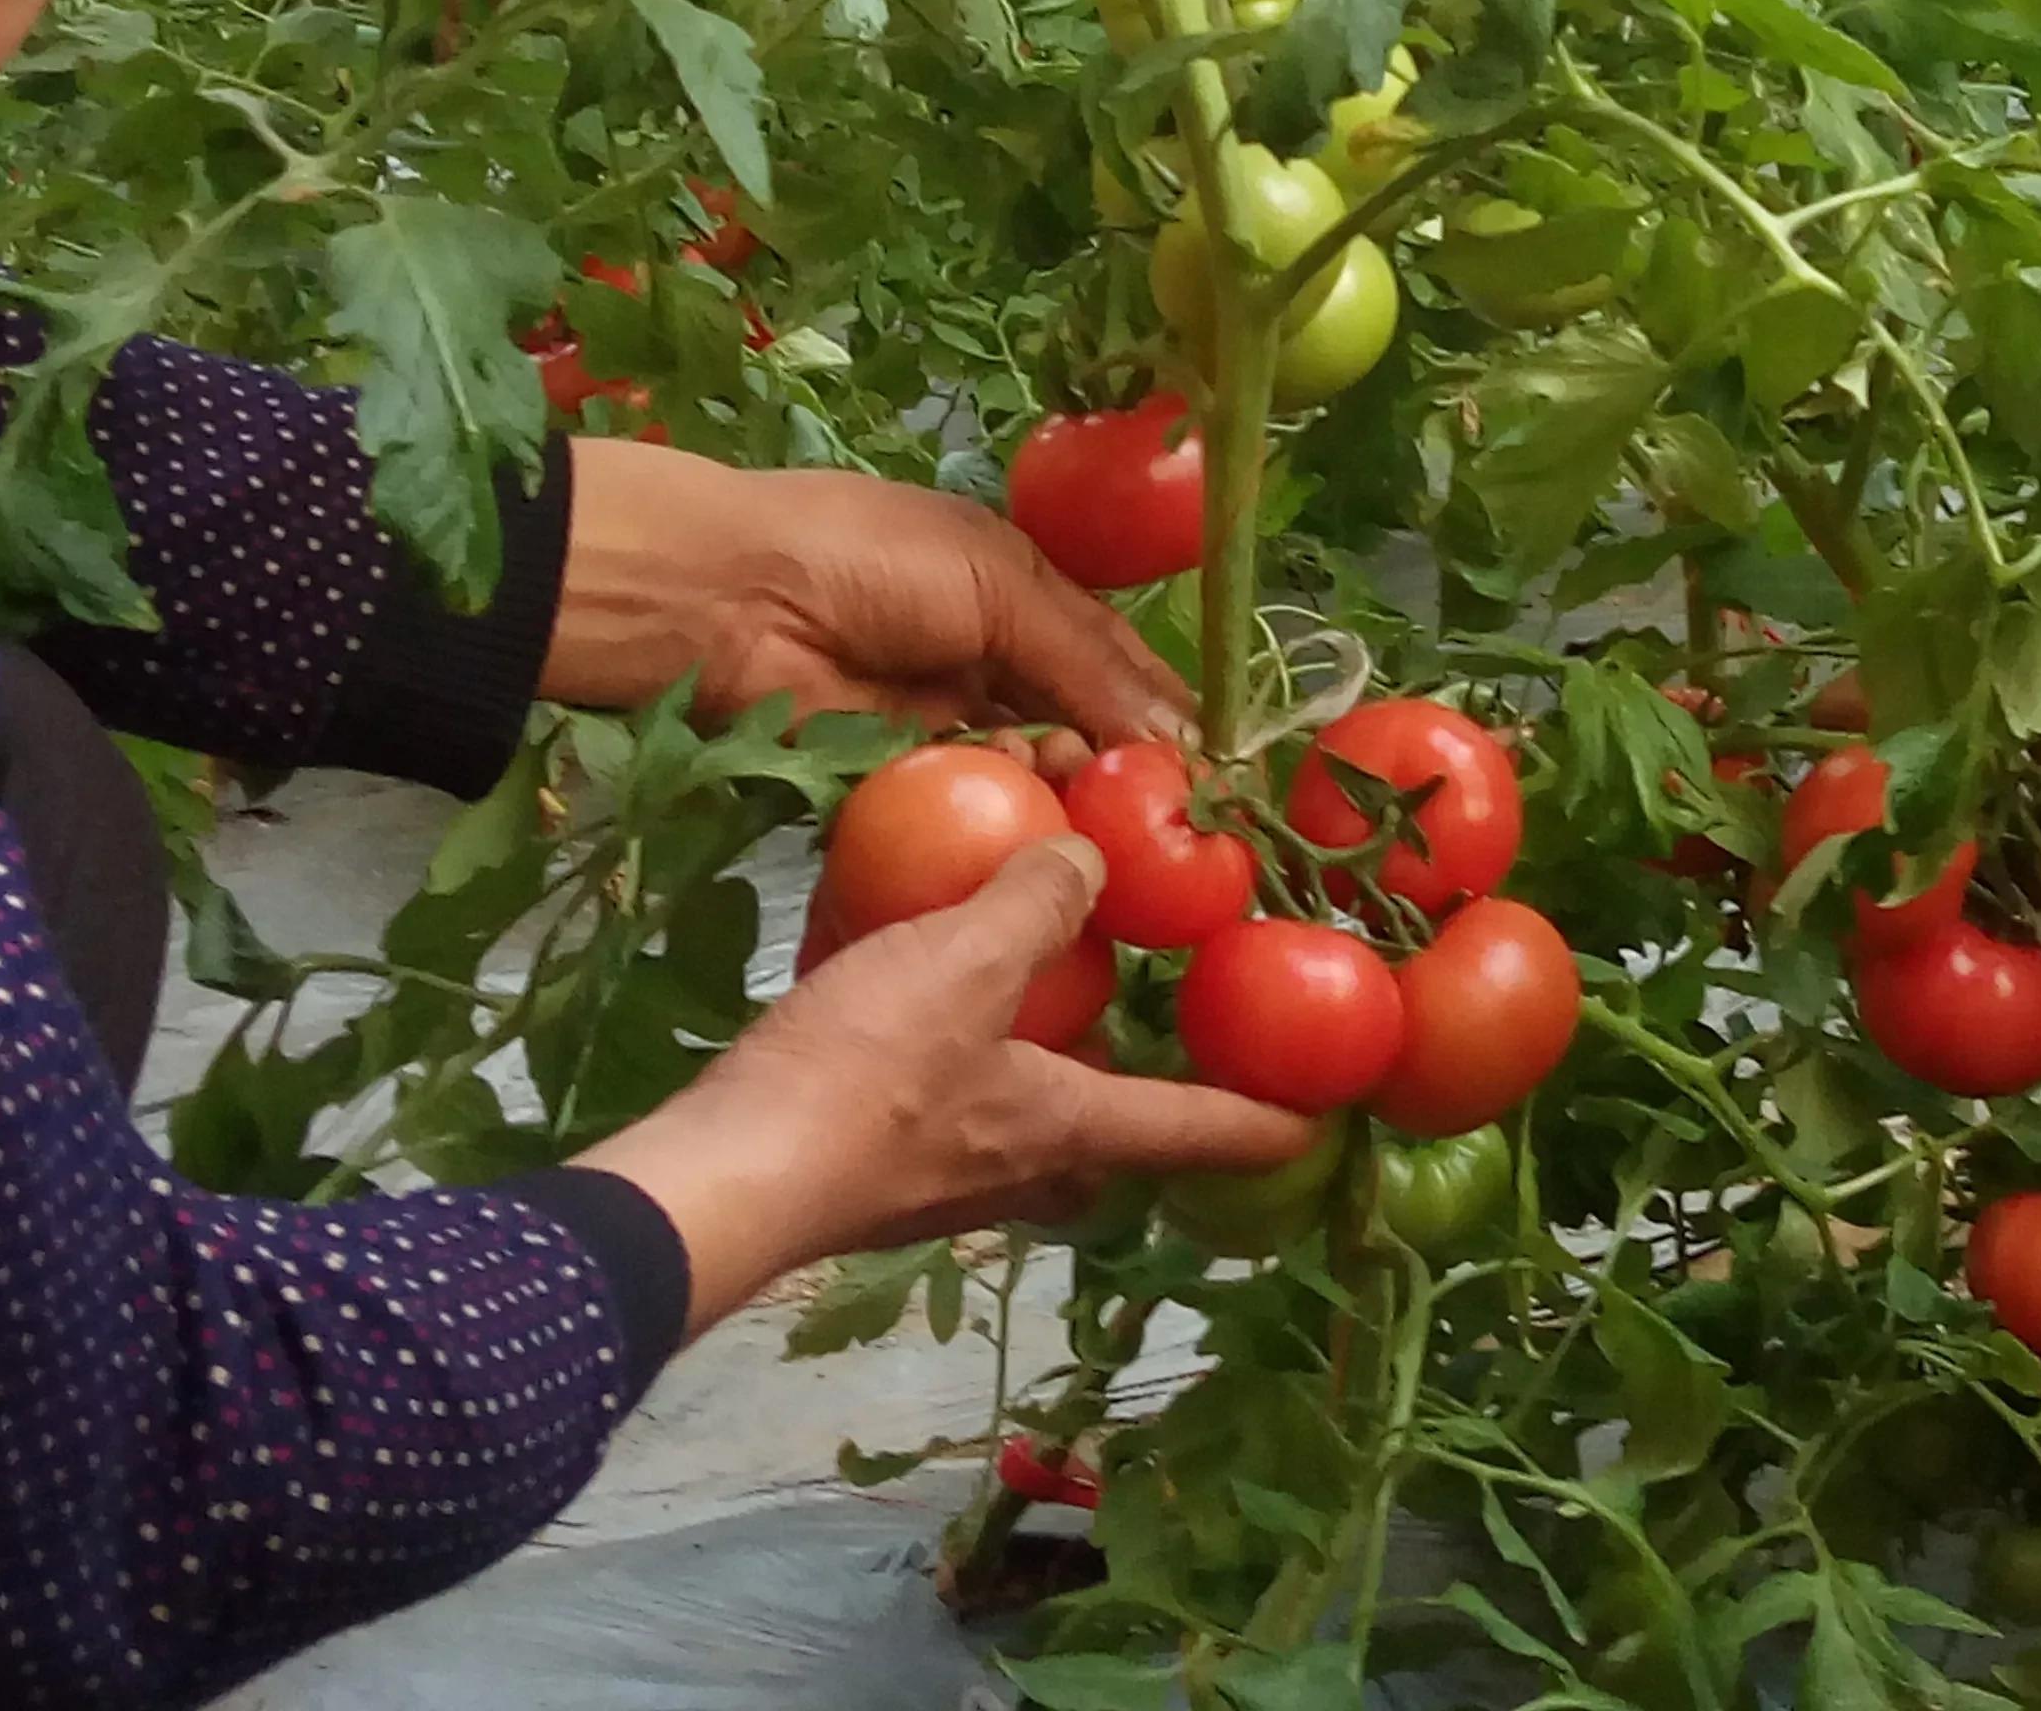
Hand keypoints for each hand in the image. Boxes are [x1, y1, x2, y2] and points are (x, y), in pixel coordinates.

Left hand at [545, 441, 1188, 750]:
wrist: (731, 598)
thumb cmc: (873, 558)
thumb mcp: (999, 583)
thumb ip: (1087, 660)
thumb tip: (1178, 734)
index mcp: (1021, 586)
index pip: (1114, 656)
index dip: (1161, 707)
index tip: (1214, 765)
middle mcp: (992, 653)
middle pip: (1080, 721)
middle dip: (1124, 761)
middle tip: (1172, 813)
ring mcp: (945, 718)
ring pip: (1032, 768)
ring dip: (1069, 788)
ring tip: (1107, 812)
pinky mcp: (898, 775)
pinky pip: (969, 802)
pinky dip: (1004, 810)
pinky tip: (1040, 821)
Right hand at [572, 833, 1323, 1336]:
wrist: (718, 1181)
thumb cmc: (861, 1081)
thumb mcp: (964, 959)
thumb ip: (1037, 899)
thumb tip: (1089, 858)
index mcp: (1068, 1127)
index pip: (1198, 1128)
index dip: (1266, 1120)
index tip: (1322, 1121)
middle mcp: (1018, 1169)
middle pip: (1108, 1141)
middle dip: (1141, 1102)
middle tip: (1159, 1043)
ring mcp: (938, 1182)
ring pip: (1021, 1128)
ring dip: (1036, 1072)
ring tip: (1032, 1004)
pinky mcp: (866, 1170)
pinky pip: (934, 1106)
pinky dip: (939, 1054)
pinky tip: (902, 995)